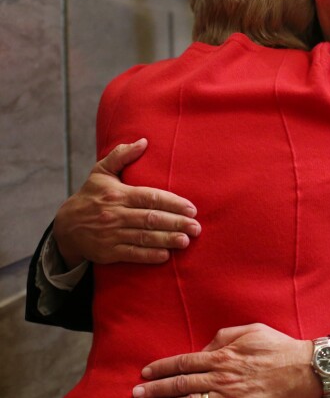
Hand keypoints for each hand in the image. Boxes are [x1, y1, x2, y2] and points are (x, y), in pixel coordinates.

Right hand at [53, 139, 198, 267]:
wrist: (65, 227)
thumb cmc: (91, 196)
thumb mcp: (101, 172)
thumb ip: (122, 155)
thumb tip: (144, 141)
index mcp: (117, 194)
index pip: (149, 197)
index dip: (172, 203)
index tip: (192, 209)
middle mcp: (114, 214)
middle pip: (150, 218)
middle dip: (176, 223)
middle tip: (196, 227)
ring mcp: (111, 234)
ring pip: (143, 237)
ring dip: (166, 239)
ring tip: (186, 241)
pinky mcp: (107, 252)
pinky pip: (131, 254)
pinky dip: (148, 256)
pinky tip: (165, 255)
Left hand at [132, 324, 321, 397]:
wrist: (305, 370)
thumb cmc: (279, 348)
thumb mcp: (251, 330)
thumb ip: (224, 336)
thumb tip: (204, 348)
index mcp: (224, 356)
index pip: (184, 362)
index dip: (163, 367)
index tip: (146, 372)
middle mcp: (223, 378)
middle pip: (182, 385)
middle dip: (156, 390)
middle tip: (136, 393)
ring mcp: (230, 397)